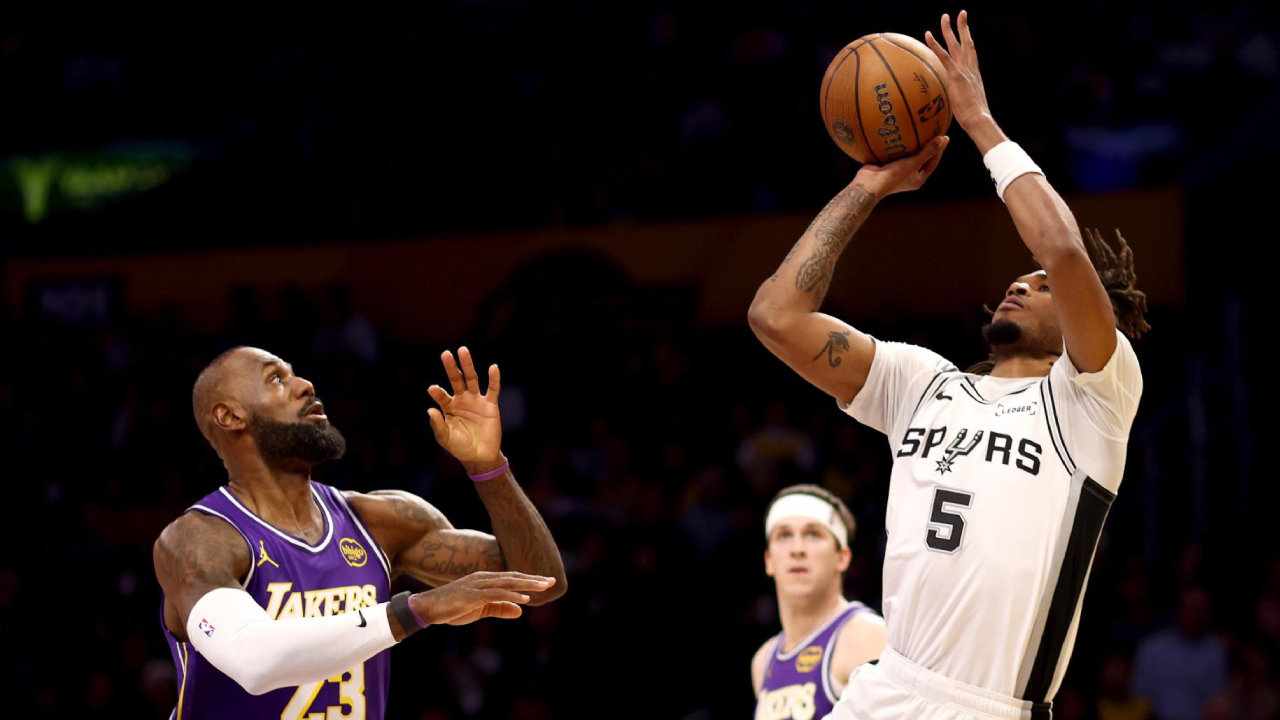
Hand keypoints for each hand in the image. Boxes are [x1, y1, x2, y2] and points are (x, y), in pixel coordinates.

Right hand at [411, 571, 554, 625]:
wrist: (427, 608)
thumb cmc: (452, 608)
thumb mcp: (480, 610)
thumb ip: (500, 608)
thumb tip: (521, 610)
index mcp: (486, 580)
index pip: (512, 578)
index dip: (530, 579)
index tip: (546, 581)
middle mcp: (483, 579)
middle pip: (513, 577)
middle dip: (533, 579)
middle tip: (551, 580)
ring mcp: (477, 585)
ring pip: (507, 583)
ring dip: (526, 584)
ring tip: (543, 586)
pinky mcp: (472, 595)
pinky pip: (495, 594)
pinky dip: (510, 596)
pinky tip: (524, 599)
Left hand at [427, 347, 503, 472]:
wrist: (480, 456)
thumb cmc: (460, 447)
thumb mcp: (445, 438)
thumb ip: (438, 425)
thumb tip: (430, 410)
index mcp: (449, 407)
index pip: (442, 395)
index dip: (437, 392)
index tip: (432, 389)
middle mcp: (462, 400)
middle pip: (456, 380)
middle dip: (451, 367)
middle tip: (446, 353)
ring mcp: (476, 401)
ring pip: (472, 379)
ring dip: (468, 365)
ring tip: (463, 351)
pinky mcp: (490, 405)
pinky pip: (493, 390)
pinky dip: (494, 379)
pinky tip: (493, 368)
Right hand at [854, 136, 948, 196]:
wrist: (870, 184)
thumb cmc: (894, 176)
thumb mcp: (913, 164)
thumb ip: (927, 152)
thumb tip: (941, 139)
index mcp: (918, 179)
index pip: (933, 162)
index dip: (939, 150)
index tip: (944, 137)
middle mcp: (909, 176)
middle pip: (922, 159)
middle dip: (927, 147)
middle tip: (933, 132)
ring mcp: (898, 171)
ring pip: (909, 156)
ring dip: (912, 145)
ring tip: (917, 131)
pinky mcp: (888, 166)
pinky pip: (896, 154)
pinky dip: (899, 145)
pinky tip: (899, 135)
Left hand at [924, 11, 991, 129]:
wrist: (978, 119)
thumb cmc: (973, 118)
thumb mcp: (967, 105)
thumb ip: (960, 100)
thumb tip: (953, 106)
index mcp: (974, 74)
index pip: (971, 53)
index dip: (968, 41)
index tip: (966, 31)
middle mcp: (971, 68)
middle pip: (967, 43)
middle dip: (963, 27)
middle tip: (960, 14)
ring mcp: (963, 70)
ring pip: (956, 44)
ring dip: (949, 29)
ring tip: (944, 16)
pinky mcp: (955, 75)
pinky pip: (943, 56)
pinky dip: (934, 45)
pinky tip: (927, 34)